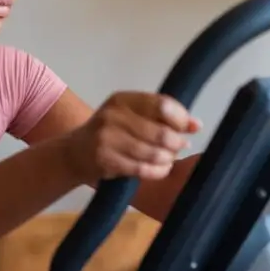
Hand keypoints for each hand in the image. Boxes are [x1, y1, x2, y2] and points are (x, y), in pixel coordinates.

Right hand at [65, 92, 202, 181]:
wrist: (73, 153)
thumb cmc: (109, 133)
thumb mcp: (129, 116)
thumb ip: (161, 117)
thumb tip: (196, 125)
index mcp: (123, 99)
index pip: (162, 104)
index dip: (181, 118)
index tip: (191, 128)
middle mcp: (113, 115)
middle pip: (161, 132)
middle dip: (176, 143)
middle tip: (178, 148)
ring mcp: (107, 138)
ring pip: (153, 152)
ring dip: (167, 159)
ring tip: (168, 159)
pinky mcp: (105, 159)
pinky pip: (142, 168)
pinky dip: (157, 171)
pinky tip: (159, 169)